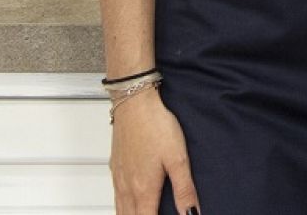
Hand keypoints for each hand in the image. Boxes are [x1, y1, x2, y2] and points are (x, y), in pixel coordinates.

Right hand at [110, 87, 199, 214]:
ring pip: (120, 211)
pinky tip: (130, 203)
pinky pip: (116, 198)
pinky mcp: (115, 168)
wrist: (134, 102)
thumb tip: (191, 213)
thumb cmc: (155, 126)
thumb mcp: (178, 158)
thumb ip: (184, 189)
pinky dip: (122, 208)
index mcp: (144, 190)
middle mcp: (127, 188)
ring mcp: (119, 179)